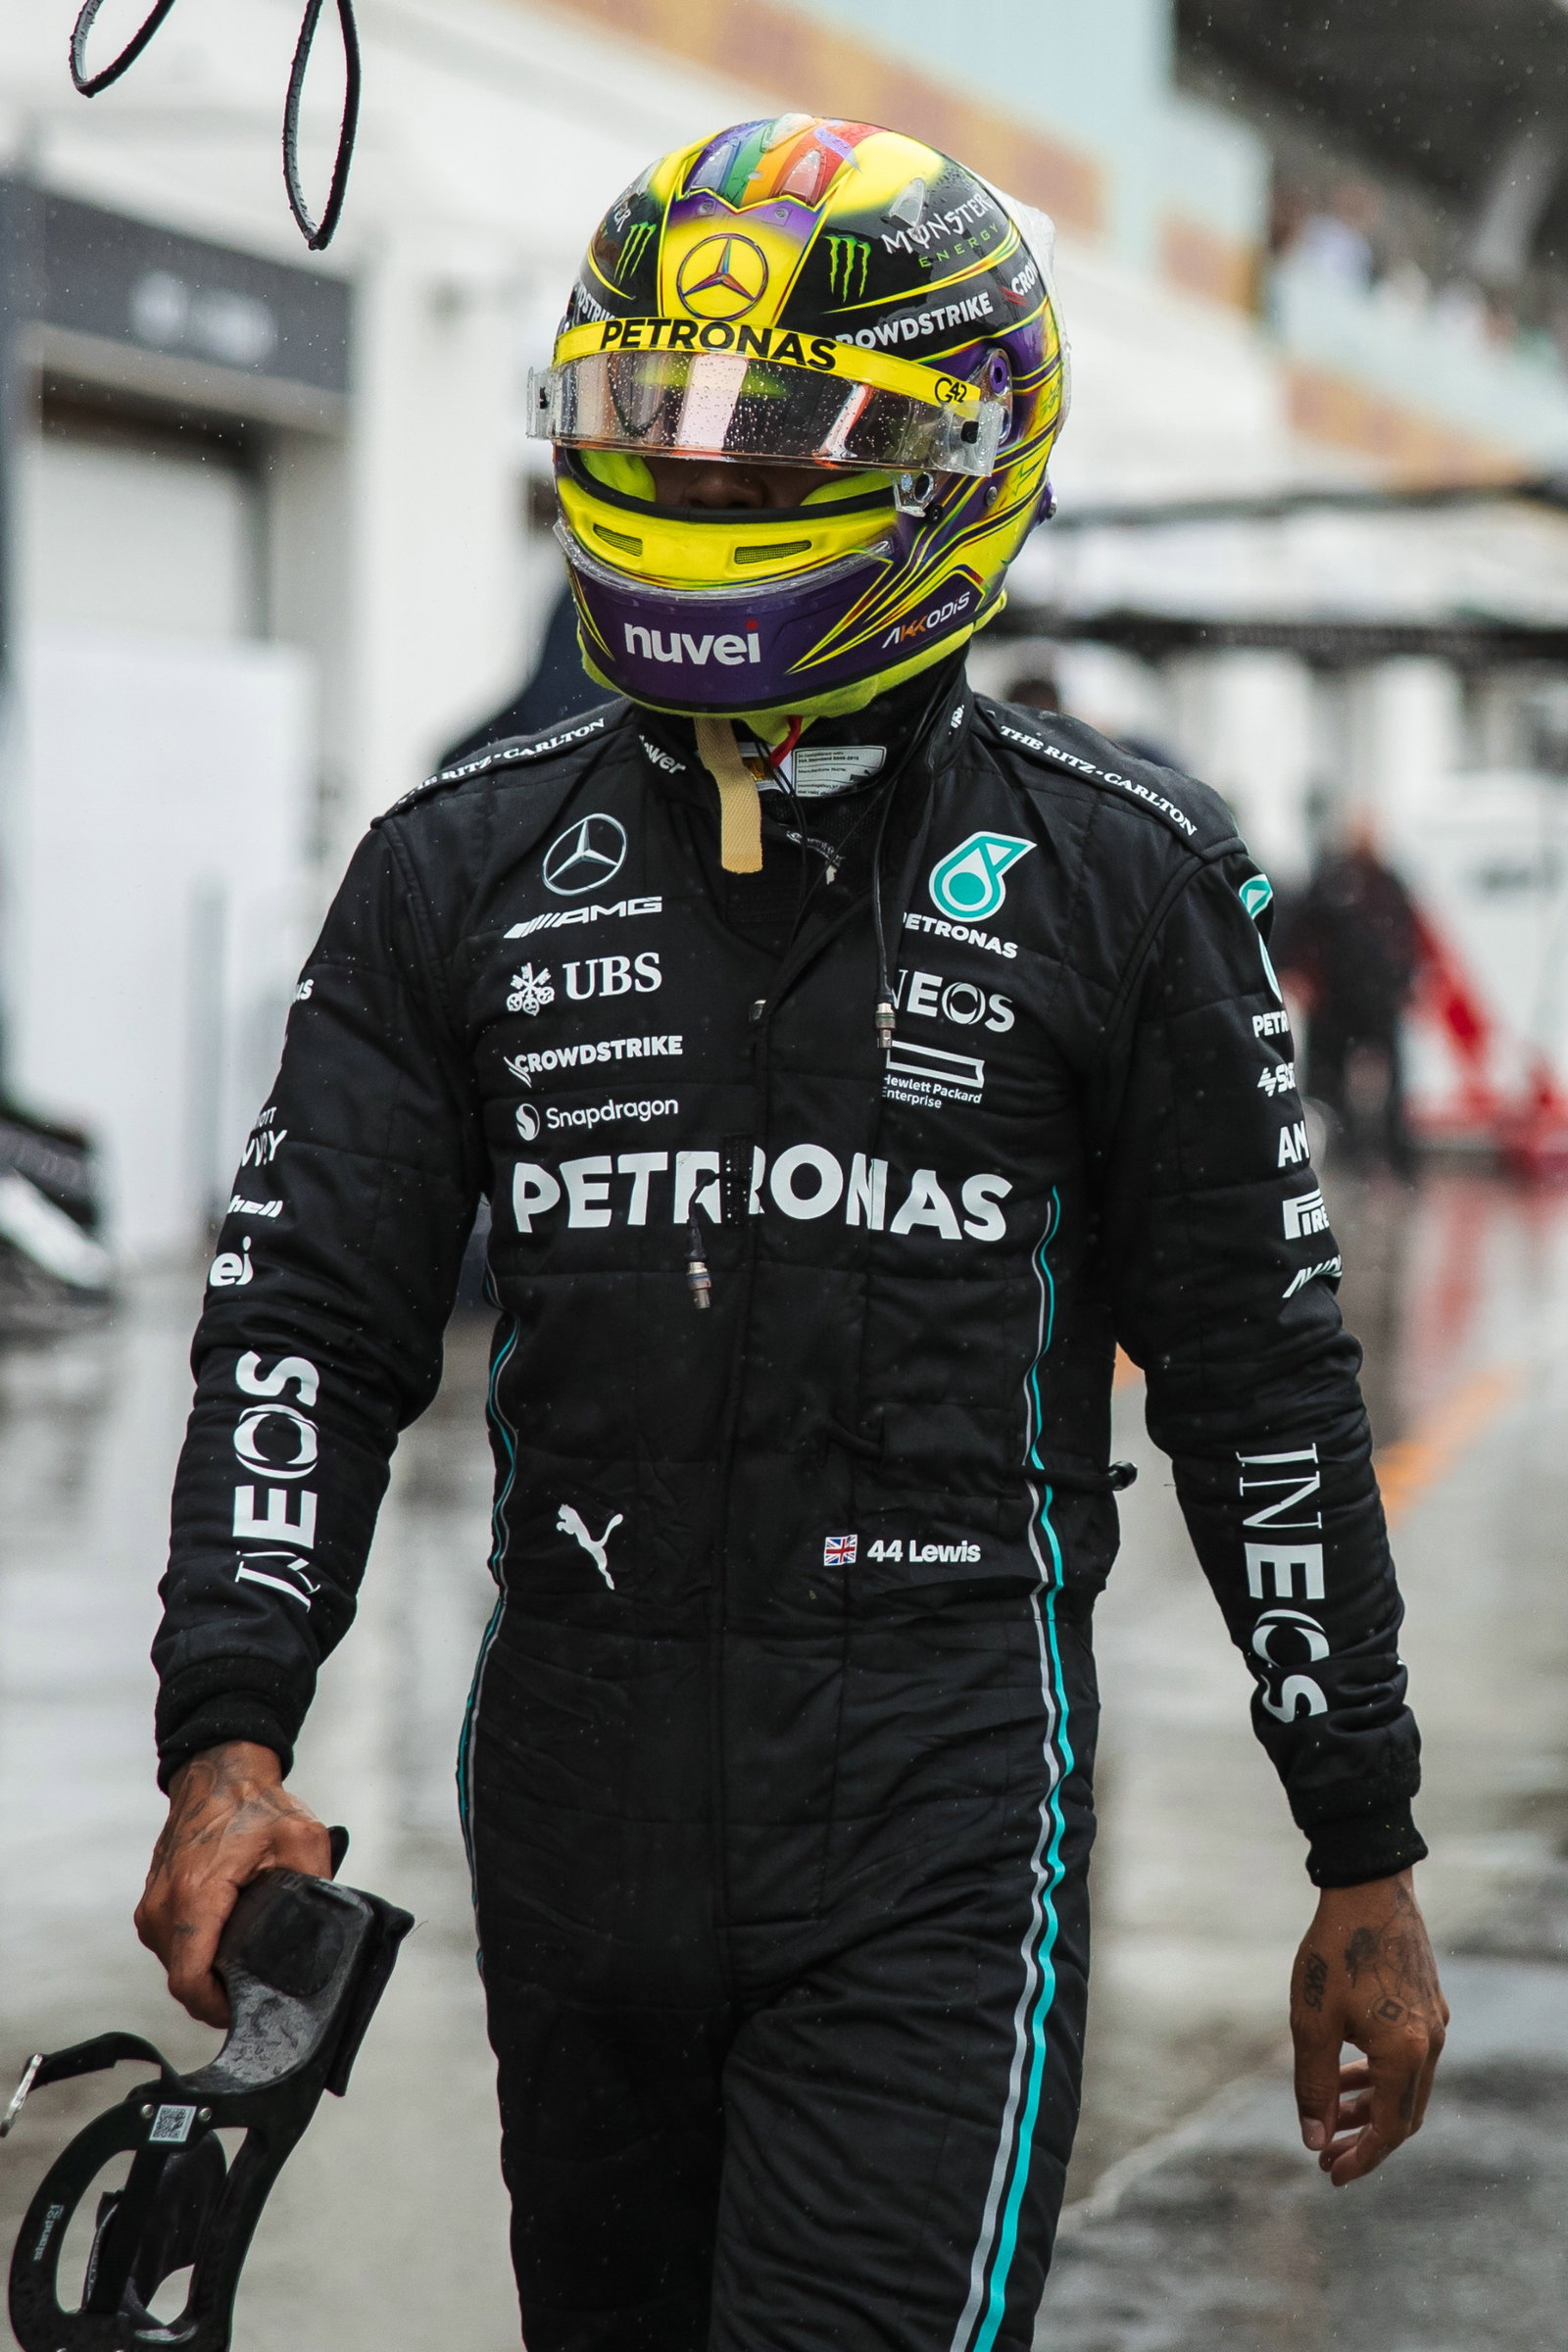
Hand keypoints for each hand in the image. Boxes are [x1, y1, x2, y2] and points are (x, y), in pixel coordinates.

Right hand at [135, 1740, 330, 2027]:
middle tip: (259, 1987)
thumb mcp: (302, 1838)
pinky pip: (173, 1947)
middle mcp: (163, 1907)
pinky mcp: (153, 1904)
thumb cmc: (254, 1803)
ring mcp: (153, 1906)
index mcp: (195, 1896)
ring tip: (246, 1964)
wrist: (218, 1771)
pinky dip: (197, 1954)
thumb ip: (317, 1886)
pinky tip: (227, 1945)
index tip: (248, 2011)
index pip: (189, 1982)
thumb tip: (328, 1932)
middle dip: (219, 1993)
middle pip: (183, 1980)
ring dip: (207, 1974)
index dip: (218, 2009)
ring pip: (177, 1966)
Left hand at [1291, 1868, 1446, 2185]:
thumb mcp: (1312, 2023)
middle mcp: (1430, 2044)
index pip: (1389, 2131)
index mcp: (1405, 2055)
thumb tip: (1314, 2141)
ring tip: (1334, 2113)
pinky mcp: (1429, 2002)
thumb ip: (1314, 2086)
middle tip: (1327, 2153)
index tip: (1328, 2174)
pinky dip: (1382, 2074)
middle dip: (1364, 2138)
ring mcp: (1434, 2022)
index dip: (1360, 2159)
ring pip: (1407, 2085)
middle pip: (1402, 2114)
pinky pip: (1410, 2057)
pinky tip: (1350, 2068)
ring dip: (1371, 2105)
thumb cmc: (1333, 1952)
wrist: (1368, 1887)